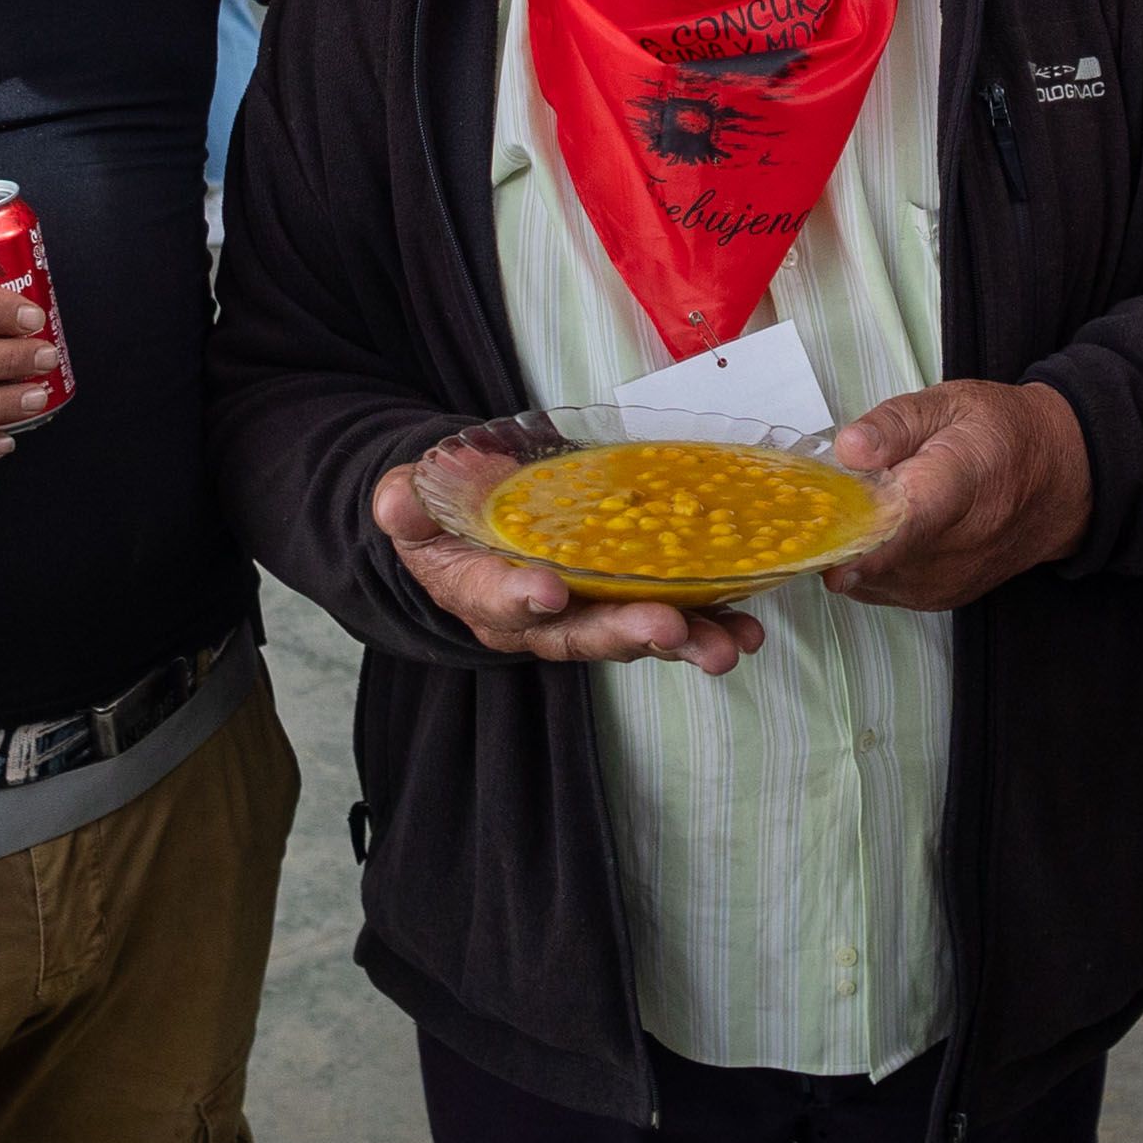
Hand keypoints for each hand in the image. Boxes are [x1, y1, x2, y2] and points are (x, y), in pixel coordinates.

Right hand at [367, 463, 765, 671]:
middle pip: (583, 635)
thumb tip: (396, 497)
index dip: (521, 598)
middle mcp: (539, 621)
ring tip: (728, 644)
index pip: (499, 602)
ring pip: (634, 635)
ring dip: (686, 641)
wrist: (475, 529)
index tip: (546, 591)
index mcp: (481, 595)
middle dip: (628, 634)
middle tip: (669, 629)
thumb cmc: (446, 519)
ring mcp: (587, 615)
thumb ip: (405, 503)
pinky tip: (746, 626)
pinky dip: (710, 622)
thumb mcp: (412, 504)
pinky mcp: (627, 601)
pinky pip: (671, 616)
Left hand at [830, 380, 1089, 608]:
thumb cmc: (1003, 434)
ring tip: (856, 509)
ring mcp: (945, 581)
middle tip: (819, 498)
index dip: (847, 530)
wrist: (1063, 483)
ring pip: (864, 577)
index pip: (899, 524)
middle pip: (867, 555)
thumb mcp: (951, 404)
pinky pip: (878, 588)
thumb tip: (847, 449)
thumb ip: (894, 423)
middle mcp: (953, 548)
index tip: (811, 521)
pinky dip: (866, 564)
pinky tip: (875, 532)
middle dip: (832, 531)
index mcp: (957, 484)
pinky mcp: (939, 599)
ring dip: (847, 549)